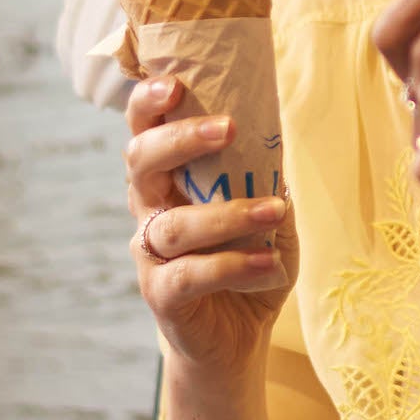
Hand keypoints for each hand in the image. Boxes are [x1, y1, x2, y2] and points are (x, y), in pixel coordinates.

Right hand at [124, 76, 293, 379]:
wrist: (240, 335)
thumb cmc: (250, 258)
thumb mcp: (267, 210)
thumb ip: (264, 175)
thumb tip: (278, 135)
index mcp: (168, 179)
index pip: (144, 131)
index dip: (148, 104)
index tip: (175, 84)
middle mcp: (150, 210)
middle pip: (141, 163)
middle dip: (178, 140)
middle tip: (226, 128)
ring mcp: (151, 254)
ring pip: (175, 224)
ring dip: (229, 214)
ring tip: (276, 209)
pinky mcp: (162, 295)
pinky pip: (190, 274)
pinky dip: (233, 264)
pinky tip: (266, 261)